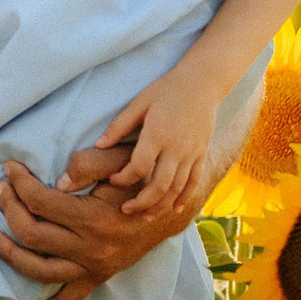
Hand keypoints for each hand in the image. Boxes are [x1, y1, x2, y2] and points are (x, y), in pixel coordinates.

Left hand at [0, 152, 199, 299]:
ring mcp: (93, 268)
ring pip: (39, 270)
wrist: (170, 208)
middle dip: (8, 208)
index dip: (18, 182)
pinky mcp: (97, 278)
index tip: (8, 168)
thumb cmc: (142, 178)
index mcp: (95, 218)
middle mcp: (91, 249)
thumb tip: (56, 180)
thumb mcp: (121, 160)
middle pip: (31, 233)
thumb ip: (88, 163)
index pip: (39, 200)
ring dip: (10, 254)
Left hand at [94, 73, 217, 214]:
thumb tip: (98, 145)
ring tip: (145, 216)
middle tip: (125, 211)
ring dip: (161, 205)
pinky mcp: (202, 154)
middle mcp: (176, 148)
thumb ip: (119, 126)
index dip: (123, 178)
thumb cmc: (166, 89)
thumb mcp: (139, 102)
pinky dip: (185, 197)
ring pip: (177, 188)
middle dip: (141, 202)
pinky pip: (194, 181)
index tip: (111, 179)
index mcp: (157, 134)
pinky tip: (174, 208)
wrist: (202, 82)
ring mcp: (191, 153)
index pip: (138, 166)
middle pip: (159, 185)